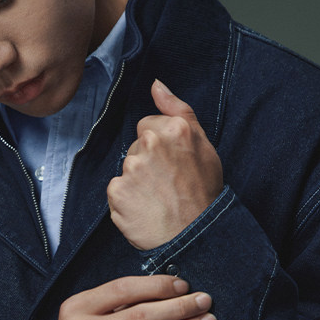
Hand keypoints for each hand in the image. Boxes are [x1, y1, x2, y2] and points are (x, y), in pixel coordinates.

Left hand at [107, 79, 222, 249]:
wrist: (195, 235)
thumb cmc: (203, 193)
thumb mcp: (203, 144)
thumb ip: (177, 109)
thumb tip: (156, 84)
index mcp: (173, 129)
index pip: (147, 126)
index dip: (160, 147)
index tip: (173, 165)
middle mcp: (150, 144)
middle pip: (135, 147)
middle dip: (146, 163)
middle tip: (167, 185)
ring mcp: (131, 168)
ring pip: (126, 169)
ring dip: (136, 183)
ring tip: (158, 199)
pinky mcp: (117, 191)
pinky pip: (116, 191)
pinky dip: (127, 201)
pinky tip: (145, 210)